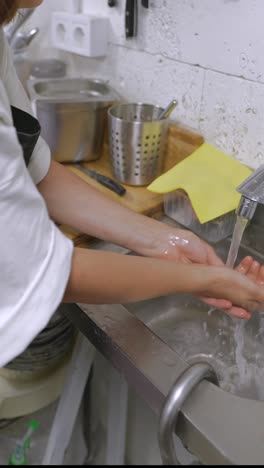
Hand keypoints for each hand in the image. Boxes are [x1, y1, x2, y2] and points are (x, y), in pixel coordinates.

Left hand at [145, 225, 263, 318]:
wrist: (167, 245)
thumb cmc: (184, 242)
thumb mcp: (206, 250)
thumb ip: (216, 263)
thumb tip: (227, 271)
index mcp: (210, 265)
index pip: (228, 279)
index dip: (239, 285)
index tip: (251, 289)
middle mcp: (205, 277)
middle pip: (224, 292)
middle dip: (237, 300)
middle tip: (249, 308)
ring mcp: (198, 283)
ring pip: (216, 298)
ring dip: (229, 305)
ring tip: (242, 311)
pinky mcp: (190, 288)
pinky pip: (205, 297)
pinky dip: (216, 301)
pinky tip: (227, 304)